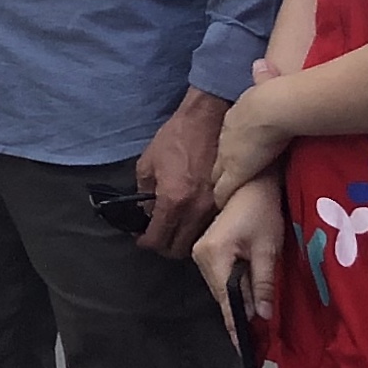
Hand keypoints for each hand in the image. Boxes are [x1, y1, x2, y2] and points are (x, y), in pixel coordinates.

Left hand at [133, 88, 228, 256]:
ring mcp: (214, 207)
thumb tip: (146, 213)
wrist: (209, 118)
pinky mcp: (227, 201)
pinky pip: (211, 226)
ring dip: (182, 239)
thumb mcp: (148, 163)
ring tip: (173, 227)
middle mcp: (196, 210)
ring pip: (197, 241)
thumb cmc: (178, 136)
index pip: (158, 240)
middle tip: (156, 235)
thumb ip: (144, 194)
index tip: (141, 238)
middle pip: (178, 249)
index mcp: (173, 200)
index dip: (145, 243)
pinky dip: (199, 228)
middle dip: (163, 246)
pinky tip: (191, 217)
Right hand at [192, 176, 288, 340]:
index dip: (235, 326)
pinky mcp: (206, 251)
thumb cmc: (263, 211)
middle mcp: (200, 257)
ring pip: (220, 288)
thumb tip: (261, 316)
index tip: (243, 349)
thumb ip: (263, 284)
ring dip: (238, 300)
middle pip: (221, 296)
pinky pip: (220, 278)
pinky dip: (234, 288)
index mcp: (214, 256)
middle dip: (238, 314)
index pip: (225, 300)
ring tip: (254, 319)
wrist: (252, 184)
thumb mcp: (268, 249)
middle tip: (255, 339)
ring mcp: (200, 253)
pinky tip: (247, 296)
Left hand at [203, 82, 291, 210]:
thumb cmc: (273, 96)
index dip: (228, 152)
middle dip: (218, 171)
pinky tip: (223, 207)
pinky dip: (222, 199)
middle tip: (221, 183)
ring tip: (221, 198)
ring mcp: (228, 158)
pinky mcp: (235, 174)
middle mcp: (226, 139)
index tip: (232, 159)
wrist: (271, 109)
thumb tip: (260, 64)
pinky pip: (223, 191)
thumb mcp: (264, 84)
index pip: (226, 141)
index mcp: (234, 120)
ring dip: (219, 185)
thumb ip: (263, 77)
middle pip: (216, 160)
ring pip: (216, 177)